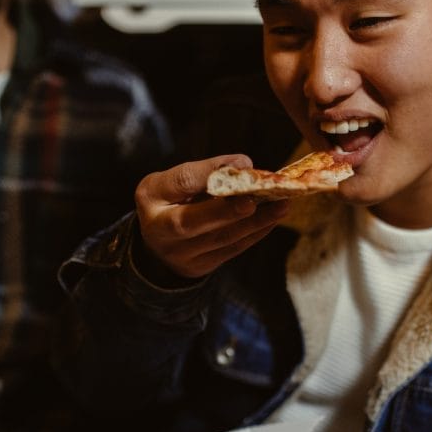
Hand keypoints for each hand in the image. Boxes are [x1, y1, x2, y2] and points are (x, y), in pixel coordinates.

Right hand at [136, 155, 289, 278]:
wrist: (159, 246)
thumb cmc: (171, 202)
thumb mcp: (175, 181)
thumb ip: (205, 171)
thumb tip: (244, 165)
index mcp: (151, 197)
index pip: (182, 182)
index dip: (211, 172)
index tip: (242, 164)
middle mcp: (160, 229)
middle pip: (192, 222)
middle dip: (227, 210)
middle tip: (255, 198)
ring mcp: (180, 253)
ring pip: (220, 238)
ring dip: (254, 222)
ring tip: (280, 205)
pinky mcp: (201, 266)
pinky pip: (232, 250)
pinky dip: (255, 233)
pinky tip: (273, 219)